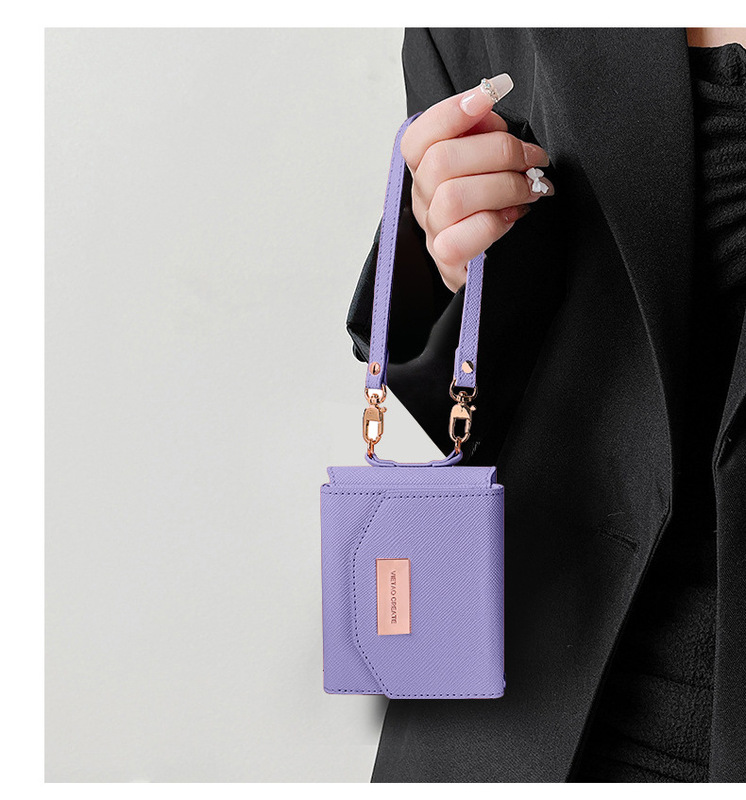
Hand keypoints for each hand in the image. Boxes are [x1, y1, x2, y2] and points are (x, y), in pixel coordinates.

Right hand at [400, 74, 553, 291]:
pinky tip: (515, 216)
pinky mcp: (448, 263)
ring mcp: (433, 232)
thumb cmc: (500, 209)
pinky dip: (494, 222)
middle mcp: (423, 201)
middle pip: (440, 161)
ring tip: (533, 188)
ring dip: (503, 186)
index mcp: (427, 171)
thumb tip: (488, 112)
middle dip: (497, 151)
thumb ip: (484, 137)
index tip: (489, 94)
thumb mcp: (491, 166)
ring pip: (453, 196)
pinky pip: (461, 238)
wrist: (503, 267)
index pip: (418, 139)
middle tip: (533, 159)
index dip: (450, 113)